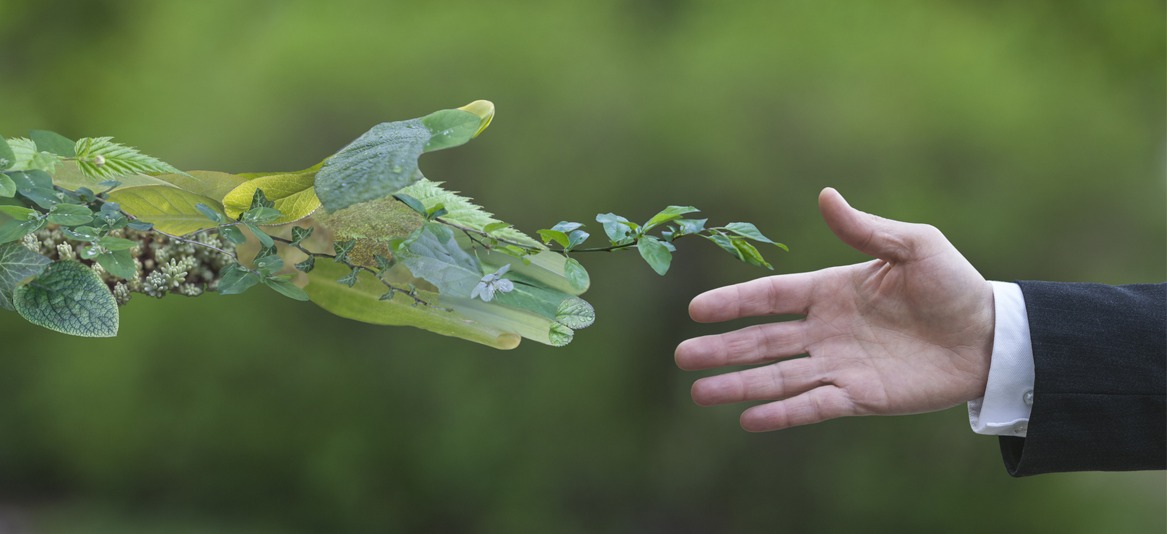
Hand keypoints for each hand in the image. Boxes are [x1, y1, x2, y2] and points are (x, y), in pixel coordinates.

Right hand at [675, 188, 994, 430]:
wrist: (991, 336)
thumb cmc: (954, 285)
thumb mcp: (914, 246)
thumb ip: (866, 229)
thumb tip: (825, 196)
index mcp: (831, 290)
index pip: (771, 297)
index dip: (734, 302)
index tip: (697, 309)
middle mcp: (826, 330)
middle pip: (762, 340)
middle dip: (722, 349)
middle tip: (682, 356)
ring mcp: (839, 365)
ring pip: (778, 376)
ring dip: (739, 385)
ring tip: (700, 394)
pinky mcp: (860, 397)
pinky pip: (813, 405)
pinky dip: (782, 413)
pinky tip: (748, 420)